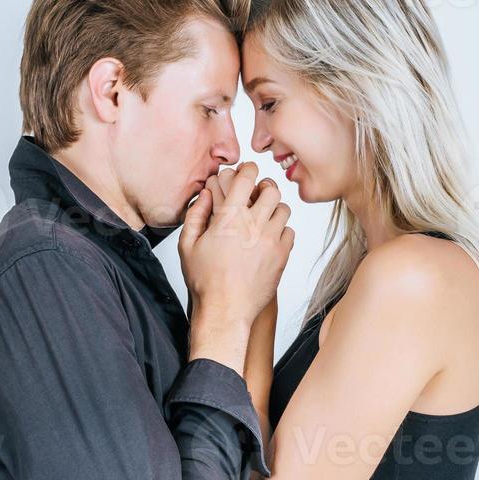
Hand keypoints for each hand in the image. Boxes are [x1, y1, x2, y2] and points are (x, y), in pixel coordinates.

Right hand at [178, 163, 293, 367]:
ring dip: (274, 209)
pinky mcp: (282, 256)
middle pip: (271, 189)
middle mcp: (253, 225)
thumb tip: (206, 194)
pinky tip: (269, 237)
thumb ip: (196, 215)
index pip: (246, 178)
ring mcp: (271, 240)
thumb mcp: (188, 245)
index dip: (248, 169)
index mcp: (229, 218)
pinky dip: (282, 230)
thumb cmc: (206, 282)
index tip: (247, 171)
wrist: (226, 311)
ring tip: (264, 216)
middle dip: (265, 187)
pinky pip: (290, 232)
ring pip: (284, 209)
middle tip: (258, 193)